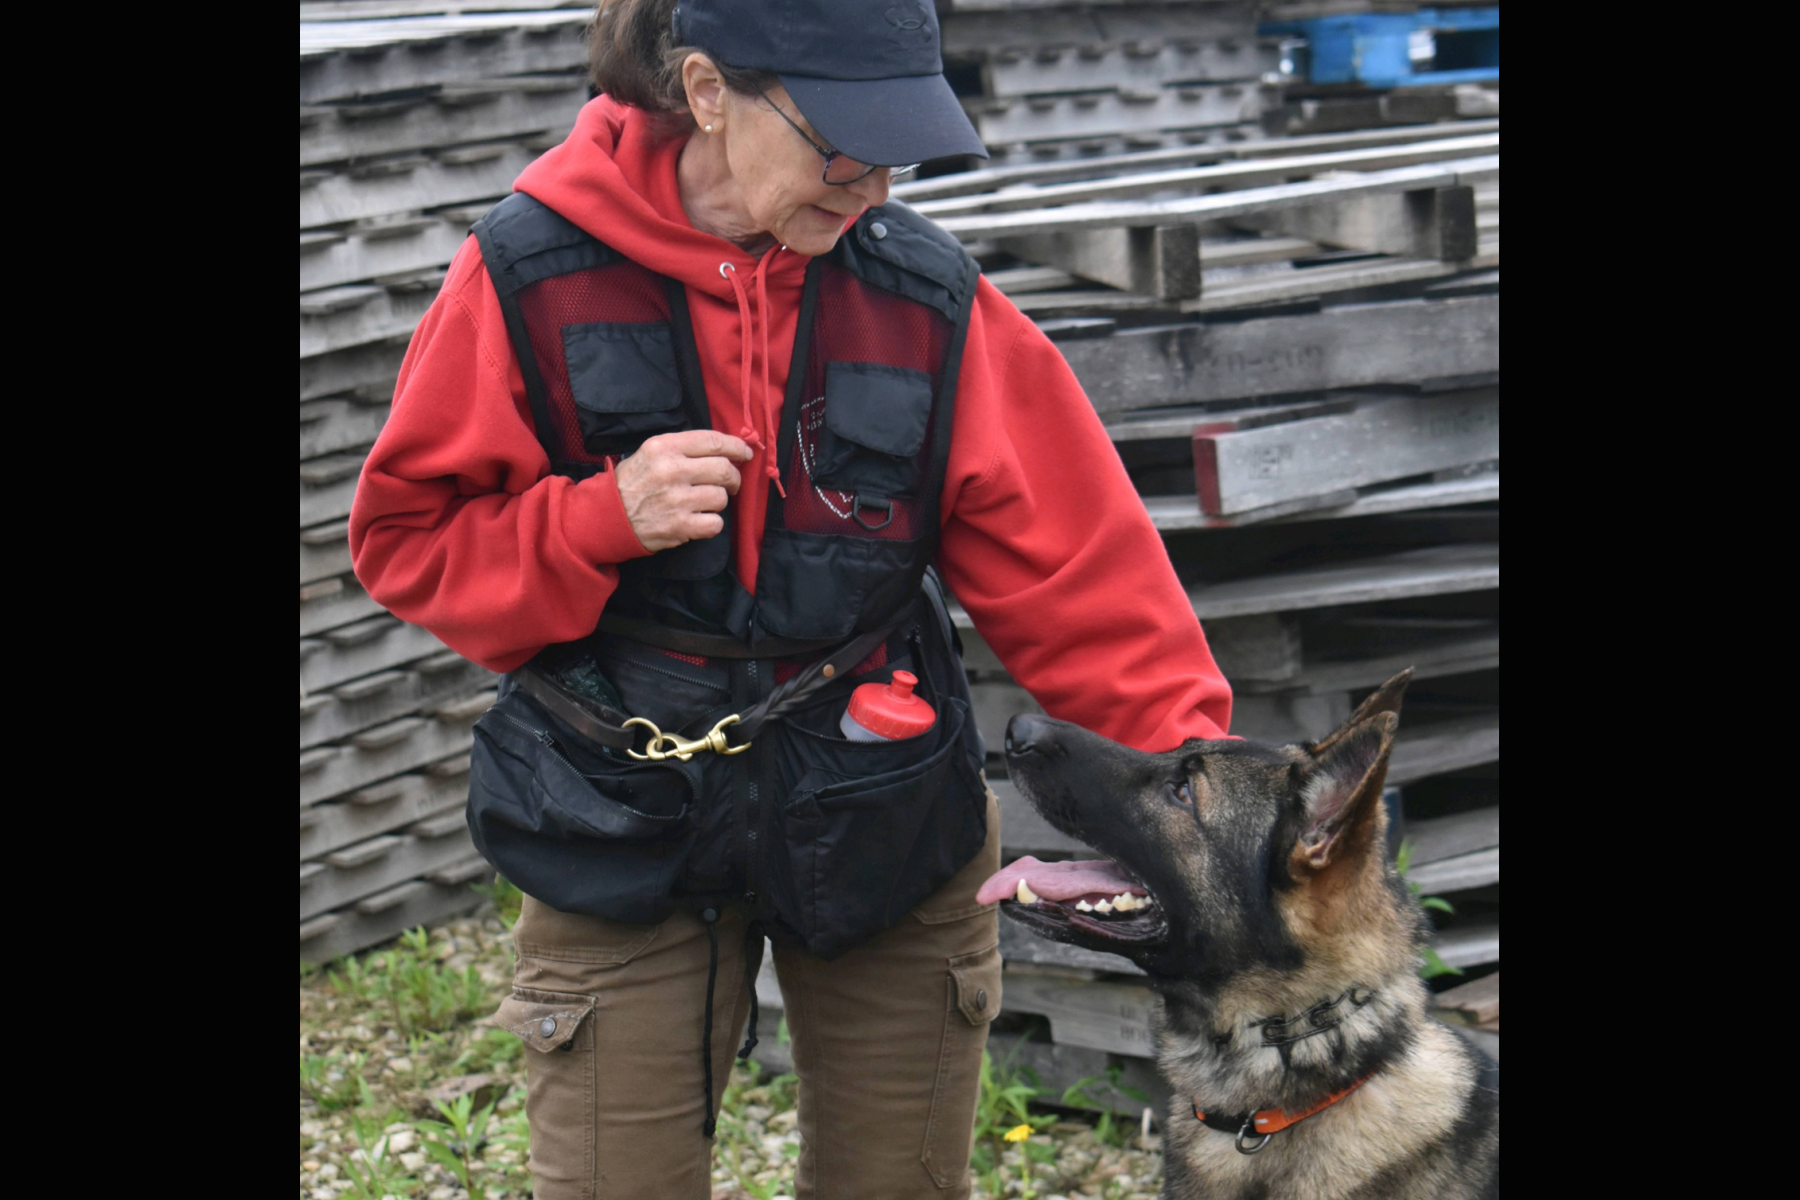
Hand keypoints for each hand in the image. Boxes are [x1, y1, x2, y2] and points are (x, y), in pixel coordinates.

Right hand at [614, 430, 753, 552]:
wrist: (607, 516)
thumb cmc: (633, 482)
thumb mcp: (650, 452)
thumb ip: (684, 448)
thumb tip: (726, 448)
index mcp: (665, 447)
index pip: (714, 442)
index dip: (737, 447)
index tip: (745, 453)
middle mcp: (672, 470)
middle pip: (724, 470)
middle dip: (733, 478)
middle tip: (730, 483)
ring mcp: (677, 500)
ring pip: (721, 497)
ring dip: (718, 501)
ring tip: (703, 503)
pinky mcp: (679, 526)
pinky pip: (715, 524)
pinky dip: (712, 524)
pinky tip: (699, 520)